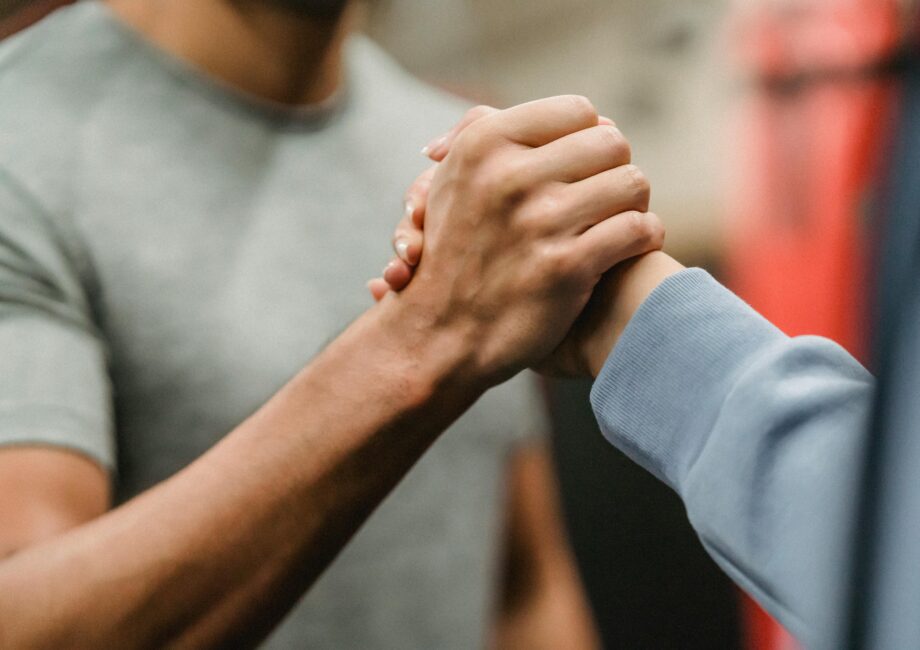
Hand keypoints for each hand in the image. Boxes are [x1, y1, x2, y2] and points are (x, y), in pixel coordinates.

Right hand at [373, 96, 663, 383]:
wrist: (439, 335)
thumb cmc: (455, 255)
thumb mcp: (452, 181)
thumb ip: (492, 135)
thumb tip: (560, 113)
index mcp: (483, 145)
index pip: (577, 111)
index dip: (589, 138)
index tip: (584, 167)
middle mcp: (509, 176)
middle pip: (612, 142)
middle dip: (615, 169)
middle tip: (607, 196)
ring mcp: (538, 222)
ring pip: (632, 183)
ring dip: (634, 204)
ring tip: (621, 221)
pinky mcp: (565, 266)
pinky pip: (638, 229)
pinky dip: (645, 237)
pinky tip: (630, 247)